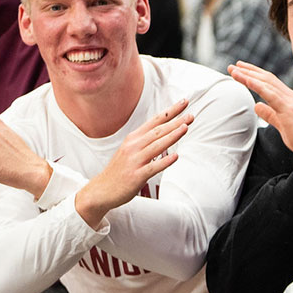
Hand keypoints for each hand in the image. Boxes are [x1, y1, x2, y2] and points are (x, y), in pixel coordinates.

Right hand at [75, 100, 191, 227]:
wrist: (102, 190)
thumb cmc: (120, 170)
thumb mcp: (130, 150)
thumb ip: (146, 140)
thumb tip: (165, 131)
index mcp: (133, 138)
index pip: (155, 121)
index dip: (170, 111)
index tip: (184, 103)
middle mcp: (133, 146)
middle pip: (158, 131)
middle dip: (175, 121)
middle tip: (191, 115)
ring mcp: (135, 160)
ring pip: (156, 145)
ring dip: (172, 136)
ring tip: (186, 127)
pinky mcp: (136, 176)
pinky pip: (153, 167)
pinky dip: (165, 161)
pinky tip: (176, 156)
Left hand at [228, 60, 292, 156]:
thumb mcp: (282, 124)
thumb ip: (269, 114)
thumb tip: (257, 105)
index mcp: (290, 99)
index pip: (270, 82)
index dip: (255, 74)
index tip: (242, 70)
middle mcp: (290, 96)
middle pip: (267, 78)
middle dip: (249, 70)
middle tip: (233, 65)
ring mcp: (290, 101)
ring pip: (266, 83)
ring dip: (248, 75)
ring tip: (233, 70)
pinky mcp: (288, 109)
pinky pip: (270, 94)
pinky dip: (256, 85)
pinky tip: (245, 79)